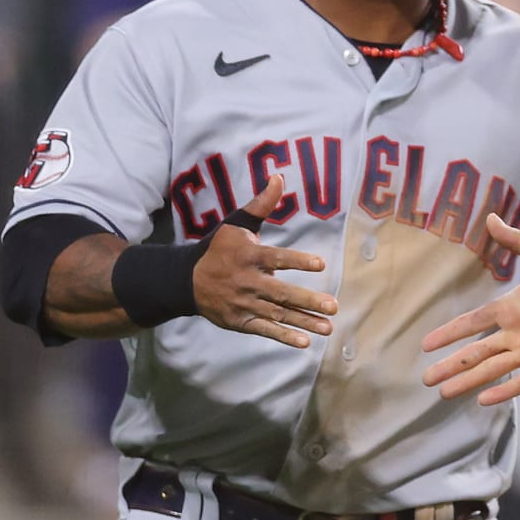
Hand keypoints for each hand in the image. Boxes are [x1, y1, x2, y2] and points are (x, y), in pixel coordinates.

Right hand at [192, 175, 332, 347]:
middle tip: (333, 306)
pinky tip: (304, 342)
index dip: (298, 260)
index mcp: (249, 256)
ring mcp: (243, 303)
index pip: (277, 258)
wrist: (185, 280)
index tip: (321, 263)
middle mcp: (247, 282)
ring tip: (328, 327)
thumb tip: (279, 176)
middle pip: (281, 292)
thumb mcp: (236, 223)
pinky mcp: (240, 321)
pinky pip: (264, 330)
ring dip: (304, 321)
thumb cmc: (219, 248)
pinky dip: (283, 336)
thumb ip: (261, 204)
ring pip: (277, 314)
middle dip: (307, 300)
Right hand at [421, 214, 519, 404]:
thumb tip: (490, 218)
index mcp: (512, 307)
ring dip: (468, 381)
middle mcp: (517, 332)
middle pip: (476, 352)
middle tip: (425, 380)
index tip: (426, 344)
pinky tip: (483, 401)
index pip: (473, 322)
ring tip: (443, 393)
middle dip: (452, 365)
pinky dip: (504, 391)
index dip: (450, 332)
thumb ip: (518, 242)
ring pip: (492, 369)